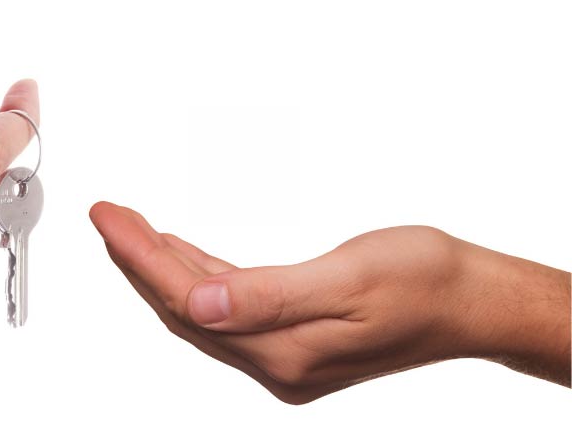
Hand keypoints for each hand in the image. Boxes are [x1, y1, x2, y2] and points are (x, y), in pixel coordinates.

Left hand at [89, 202, 570, 403]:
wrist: (471, 301)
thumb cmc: (425, 282)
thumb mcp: (351, 279)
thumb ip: (269, 296)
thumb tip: (198, 306)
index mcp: (283, 352)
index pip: (186, 302)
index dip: (139, 257)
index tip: (107, 217)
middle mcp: (275, 362)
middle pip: (182, 309)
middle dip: (138, 260)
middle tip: (106, 215)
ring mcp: (282, 354)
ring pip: (200, 308)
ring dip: (162, 267)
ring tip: (129, 229)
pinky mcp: (292, 339)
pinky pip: (226, 307)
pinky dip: (197, 276)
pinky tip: (181, 254)